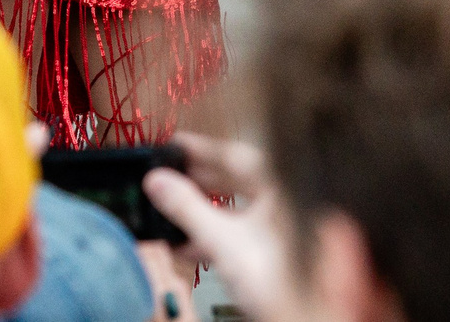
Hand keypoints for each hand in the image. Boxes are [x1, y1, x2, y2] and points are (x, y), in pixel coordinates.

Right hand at [146, 135, 288, 319]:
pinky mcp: (267, 252)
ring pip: (233, 209)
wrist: (290, 313)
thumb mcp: (221, 237)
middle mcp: (282, 202)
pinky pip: (234, 234)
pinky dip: (210, 234)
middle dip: (200, 180)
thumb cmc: (276, 277)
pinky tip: (185, 244)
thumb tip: (159, 182)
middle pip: (235, 181)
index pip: (238, 155)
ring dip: (201, 210)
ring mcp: (276, 228)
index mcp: (280, 187)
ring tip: (171, 208)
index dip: (205, 148)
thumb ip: (187, 208)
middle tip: (170, 175)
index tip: (178, 144)